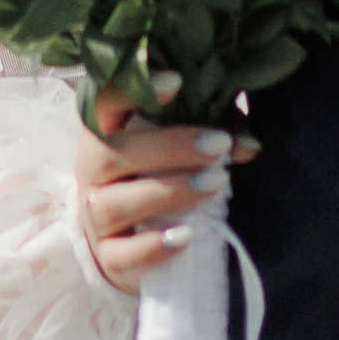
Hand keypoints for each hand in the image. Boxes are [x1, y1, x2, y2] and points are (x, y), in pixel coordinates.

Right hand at [74, 89, 255, 299]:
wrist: (122, 237)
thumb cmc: (152, 175)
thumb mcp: (173, 147)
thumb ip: (208, 135)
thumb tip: (248, 144)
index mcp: (102, 132)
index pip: (103, 101)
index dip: (130, 89)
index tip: (177, 81)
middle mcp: (90, 172)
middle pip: (112, 153)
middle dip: (169, 147)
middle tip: (218, 146)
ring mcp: (94, 218)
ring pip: (116, 204)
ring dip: (168, 192)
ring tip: (214, 183)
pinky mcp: (108, 258)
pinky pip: (122, 255)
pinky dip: (153, 247)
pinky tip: (186, 235)